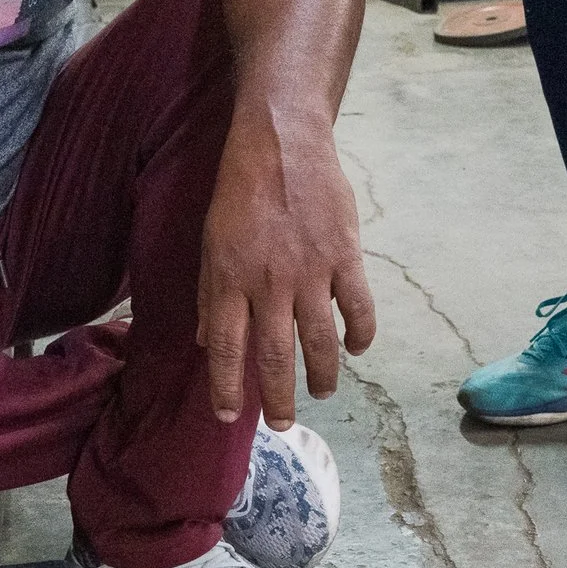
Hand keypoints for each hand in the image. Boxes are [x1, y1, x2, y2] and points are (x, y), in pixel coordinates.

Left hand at [198, 109, 377, 427]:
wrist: (283, 142)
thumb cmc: (240, 190)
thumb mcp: (210, 241)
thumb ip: (210, 294)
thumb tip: (206, 343)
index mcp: (229, 278)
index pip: (226, 348)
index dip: (226, 387)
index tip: (228, 417)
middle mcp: (269, 282)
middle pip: (274, 355)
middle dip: (278, 398)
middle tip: (284, 425)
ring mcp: (311, 270)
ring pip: (319, 340)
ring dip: (321, 375)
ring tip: (321, 393)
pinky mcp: (345, 255)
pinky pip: (358, 307)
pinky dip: (360, 334)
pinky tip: (355, 349)